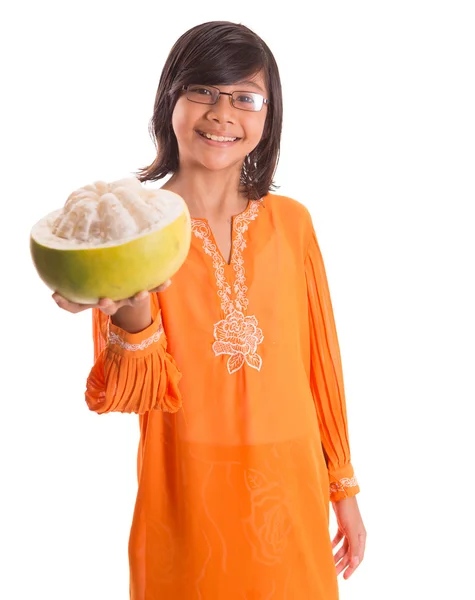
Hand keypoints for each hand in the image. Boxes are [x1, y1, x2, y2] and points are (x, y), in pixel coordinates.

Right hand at [52, 280, 171, 315]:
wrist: (131, 291)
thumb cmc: (105, 287)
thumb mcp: (88, 289)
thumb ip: (72, 292)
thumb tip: (55, 288)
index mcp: (100, 300)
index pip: (79, 305)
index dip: (68, 304)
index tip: (57, 296)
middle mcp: (116, 301)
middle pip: (111, 307)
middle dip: (108, 305)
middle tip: (104, 300)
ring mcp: (131, 296)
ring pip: (134, 299)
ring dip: (138, 298)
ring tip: (141, 293)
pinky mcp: (146, 289)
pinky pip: (155, 288)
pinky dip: (161, 286)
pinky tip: (168, 281)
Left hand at [331, 496, 366, 579]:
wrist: (341, 493)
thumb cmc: (347, 511)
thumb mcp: (351, 529)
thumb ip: (354, 546)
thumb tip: (356, 563)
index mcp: (361, 537)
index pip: (357, 557)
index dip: (351, 568)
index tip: (344, 577)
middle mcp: (357, 534)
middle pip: (350, 553)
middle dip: (342, 563)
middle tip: (334, 573)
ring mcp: (349, 529)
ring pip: (343, 547)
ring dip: (337, 555)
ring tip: (329, 563)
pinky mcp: (342, 524)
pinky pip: (339, 538)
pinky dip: (334, 544)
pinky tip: (328, 548)